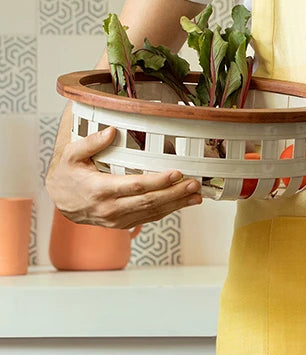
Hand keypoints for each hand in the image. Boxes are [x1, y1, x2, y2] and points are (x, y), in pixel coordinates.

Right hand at [46, 127, 202, 228]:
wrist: (60, 200)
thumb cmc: (67, 174)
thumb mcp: (71, 154)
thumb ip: (91, 142)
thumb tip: (112, 131)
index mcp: (99, 190)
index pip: (134, 186)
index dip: (157, 181)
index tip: (176, 173)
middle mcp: (109, 208)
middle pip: (148, 201)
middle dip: (174, 193)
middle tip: (194, 184)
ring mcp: (117, 219)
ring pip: (151, 213)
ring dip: (177, 204)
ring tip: (196, 196)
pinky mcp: (122, 224)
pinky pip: (148, 218)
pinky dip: (167, 211)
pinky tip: (183, 203)